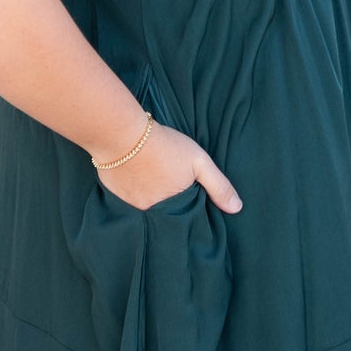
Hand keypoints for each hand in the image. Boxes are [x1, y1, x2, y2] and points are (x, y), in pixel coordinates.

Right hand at [95, 119, 242, 213]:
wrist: (122, 134)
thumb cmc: (164, 146)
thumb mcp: (199, 162)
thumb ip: (219, 186)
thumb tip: (236, 209)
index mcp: (172, 208)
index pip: (185, 216)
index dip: (188, 204)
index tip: (188, 190)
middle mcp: (150, 212)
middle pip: (164, 212)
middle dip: (168, 200)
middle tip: (167, 178)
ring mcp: (129, 205)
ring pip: (144, 204)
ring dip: (149, 194)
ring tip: (152, 175)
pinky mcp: (113, 195)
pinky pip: (126, 197)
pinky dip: (131, 189)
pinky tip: (135, 173)